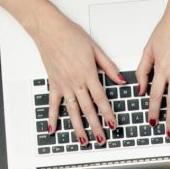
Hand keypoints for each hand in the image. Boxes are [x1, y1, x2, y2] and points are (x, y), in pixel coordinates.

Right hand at [28, 4, 123, 146]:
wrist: (48, 28)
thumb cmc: (70, 34)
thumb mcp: (95, 49)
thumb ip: (109, 67)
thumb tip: (121, 80)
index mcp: (88, 74)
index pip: (100, 98)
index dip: (108, 113)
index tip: (113, 125)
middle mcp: (75, 82)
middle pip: (88, 109)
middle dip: (96, 126)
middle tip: (102, 139)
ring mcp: (63, 84)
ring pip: (72, 111)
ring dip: (78, 127)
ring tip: (83, 141)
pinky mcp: (53, 83)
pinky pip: (52, 104)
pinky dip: (52, 117)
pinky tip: (53, 129)